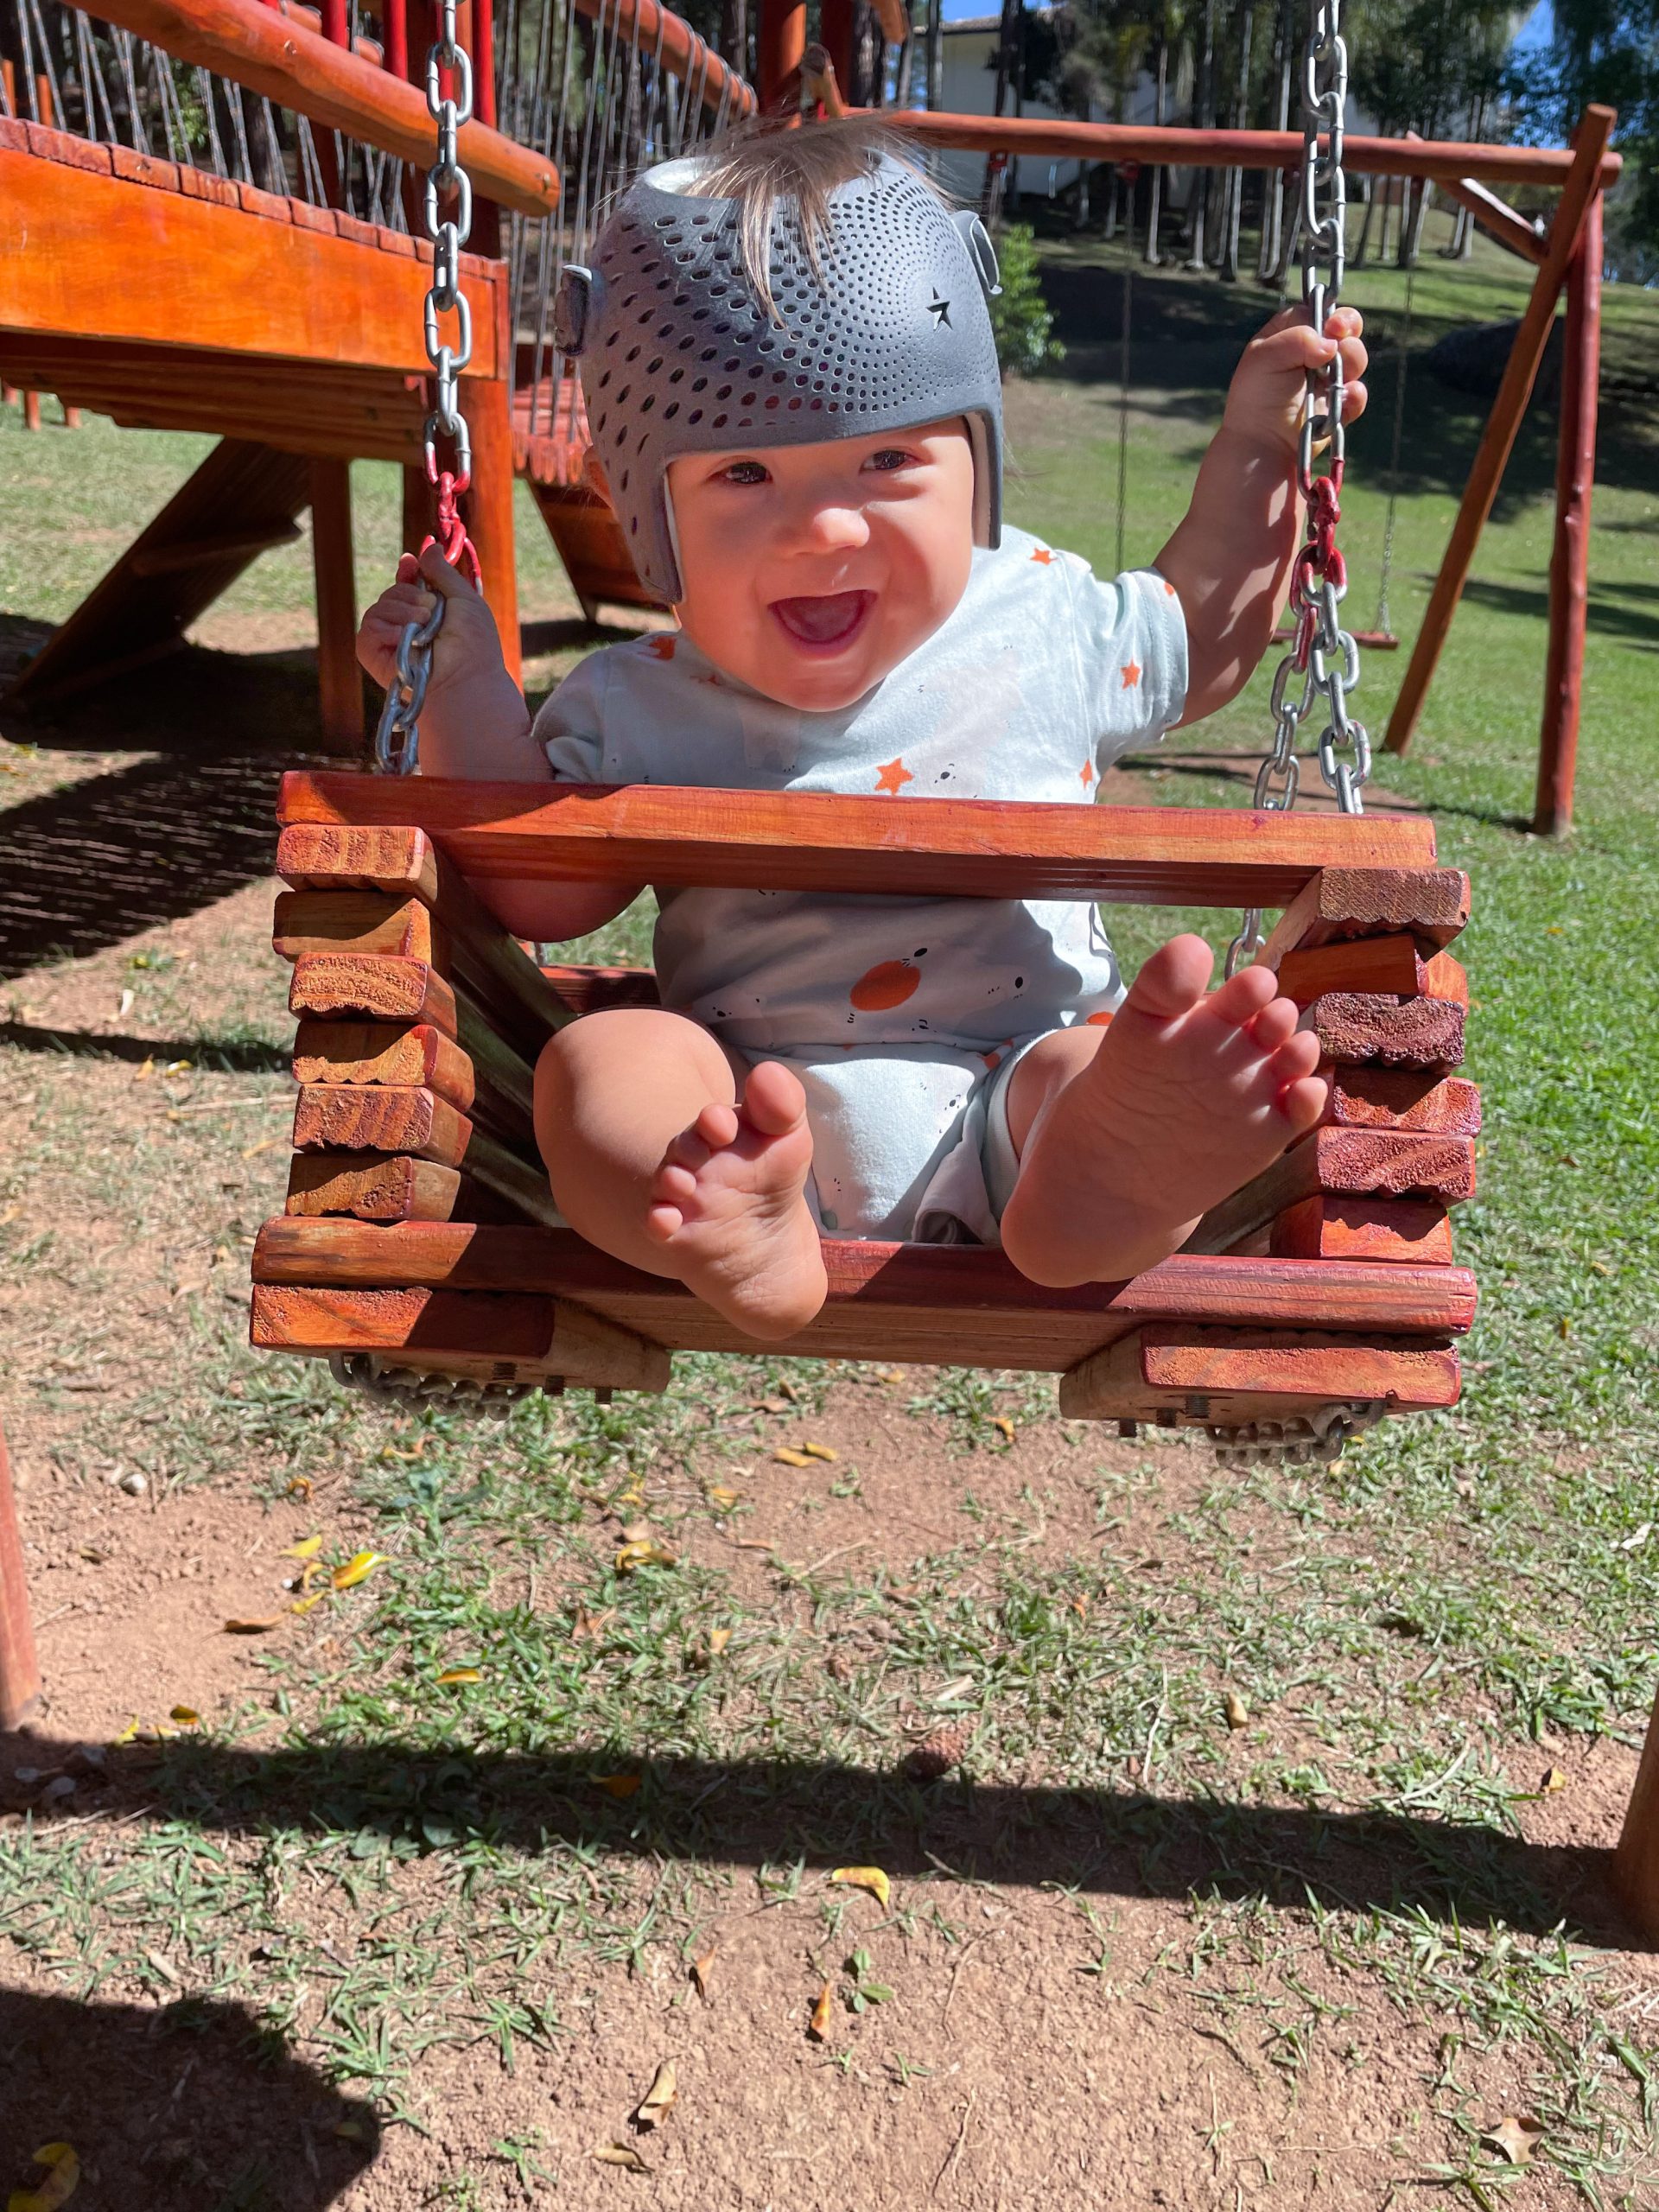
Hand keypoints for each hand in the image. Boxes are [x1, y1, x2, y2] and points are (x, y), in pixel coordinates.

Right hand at [356, 543, 508, 696]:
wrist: (466, 676)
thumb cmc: (473, 644)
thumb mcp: (464, 599)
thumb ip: (444, 572)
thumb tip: (429, 546)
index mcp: (427, 612)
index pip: (407, 583)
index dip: (407, 571)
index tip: (411, 563)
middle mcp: (406, 625)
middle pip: (393, 591)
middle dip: (411, 596)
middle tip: (432, 613)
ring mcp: (388, 640)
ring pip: (380, 606)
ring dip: (404, 612)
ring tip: (424, 628)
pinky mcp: (373, 654)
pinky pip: (369, 627)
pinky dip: (387, 629)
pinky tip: (405, 638)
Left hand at [1221, 304, 1367, 454]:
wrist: (1262, 445)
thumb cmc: (1257, 398)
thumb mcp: (1265, 359)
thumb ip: (1297, 339)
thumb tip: (1331, 344)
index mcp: (1288, 335)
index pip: (1315, 311)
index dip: (1326, 314)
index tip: (1331, 325)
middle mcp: (1310, 353)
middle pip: (1344, 326)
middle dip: (1348, 328)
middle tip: (1340, 337)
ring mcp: (1326, 377)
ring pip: (1356, 355)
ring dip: (1351, 360)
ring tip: (1333, 375)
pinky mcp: (1338, 403)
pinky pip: (1358, 392)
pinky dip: (1354, 395)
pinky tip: (1342, 399)